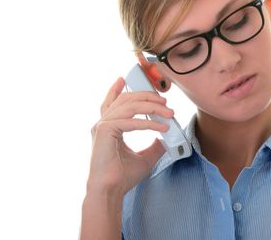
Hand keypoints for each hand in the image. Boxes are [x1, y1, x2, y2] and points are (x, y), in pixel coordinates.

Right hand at [87, 77, 171, 195]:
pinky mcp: (104, 131)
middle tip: (164, 101)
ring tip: (168, 113)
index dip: (117, 89)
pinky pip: (130, 121)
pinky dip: (148, 123)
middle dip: (147, 97)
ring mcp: (102, 126)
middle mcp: (102, 123)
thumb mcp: (145, 156)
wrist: (110, 191)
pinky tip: (162, 127)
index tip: (124, 79)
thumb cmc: (122, 176)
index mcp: (107, 127)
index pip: (111, 102)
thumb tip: (168, 139)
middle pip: (125, 99)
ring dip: (152, 107)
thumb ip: (155, 145)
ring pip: (129, 106)